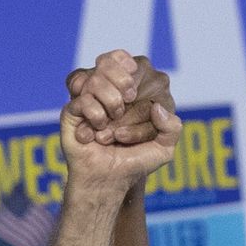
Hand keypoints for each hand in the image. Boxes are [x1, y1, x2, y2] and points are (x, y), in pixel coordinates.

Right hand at [59, 50, 179, 189]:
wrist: (108, 180)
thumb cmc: (135, 161)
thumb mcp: (163, 149)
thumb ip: (173, 128)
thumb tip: (156, 108)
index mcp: (133, 88)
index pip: (137, 65)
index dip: (137, 81)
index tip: (136, 99)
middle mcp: (109, 87)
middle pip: (113, 66)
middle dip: (125, 93)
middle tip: (124, 110)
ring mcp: (89, 96)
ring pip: (98, 79)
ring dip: (111, 107)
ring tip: (111, 132)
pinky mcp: (72, 110)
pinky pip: (84, 98)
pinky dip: (95, 116)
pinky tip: (95, 134)